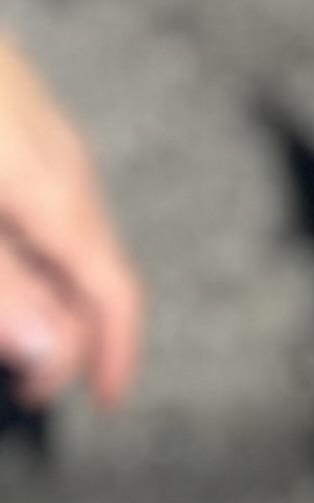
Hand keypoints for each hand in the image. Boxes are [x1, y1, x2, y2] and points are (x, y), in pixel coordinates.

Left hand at [0, 34, 142, 407]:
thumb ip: (0, 283)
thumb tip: (53, 350)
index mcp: (54, 191)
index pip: (113, 287)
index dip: (111, 352)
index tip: (101, 400)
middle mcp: (61, 156)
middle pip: (92, 256)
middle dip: (75, 325)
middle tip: (34, 381)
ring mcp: (36, 122)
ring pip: (65, 220)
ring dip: (48, 279)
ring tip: (16, 317)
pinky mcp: (9, 102)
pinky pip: (41, 184)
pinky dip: (29, 234)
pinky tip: (5, 238)